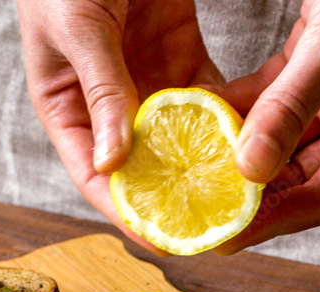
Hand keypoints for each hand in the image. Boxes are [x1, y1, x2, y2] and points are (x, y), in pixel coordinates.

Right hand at [17, 0, 222, 250]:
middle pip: (143, 167)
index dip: (128, 210)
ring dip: (208, 166)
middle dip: (177, 198)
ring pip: (179, 139)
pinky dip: (225, 120)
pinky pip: (206, 99)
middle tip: (215, 227)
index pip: (95, 175)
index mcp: (68, 106)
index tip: (165, 238)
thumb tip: (114, 164)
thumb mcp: (80, 27)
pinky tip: (251, 144)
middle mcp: (108, 104)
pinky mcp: (179, 57)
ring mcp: (146, 83)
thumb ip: (102, 91)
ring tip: (241, 196)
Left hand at [212, 0, 319, 253]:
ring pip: (287, 144)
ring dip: (244, 156)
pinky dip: (245, 111)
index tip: (225, 237)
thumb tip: (248, 169)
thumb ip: (292, 106)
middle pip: (303, 180)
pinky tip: (206, 117)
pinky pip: (278, 103)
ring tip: (196, 175)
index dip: (275, 222)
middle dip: (254, 198)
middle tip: (201, 214)